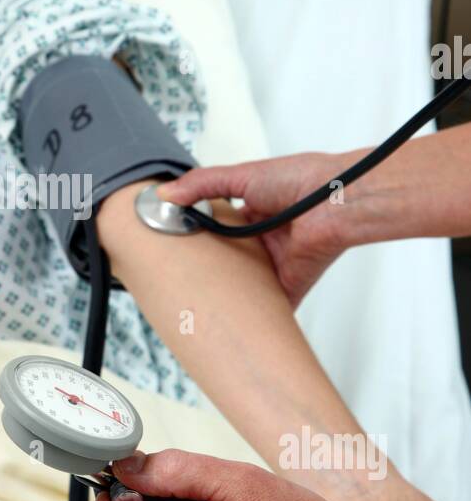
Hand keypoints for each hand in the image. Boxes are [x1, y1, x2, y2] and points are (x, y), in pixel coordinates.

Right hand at [156, 151, 359, 308]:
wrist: (336, 201)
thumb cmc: (299, 179)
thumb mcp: (240, 176)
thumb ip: (201, 184)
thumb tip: (165, 194)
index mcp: (253, 213)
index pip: (217, 228)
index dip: (196, 237)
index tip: (170, 245)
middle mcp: (264, 241)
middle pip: (229, 261)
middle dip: (208, 270)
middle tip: (175, 279)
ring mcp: (275, 265)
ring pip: (246, 285)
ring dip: (227, 294)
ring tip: (193, 304)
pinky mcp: (288, 286)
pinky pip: (270, 307)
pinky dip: (254, 317)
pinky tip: (230, 324)